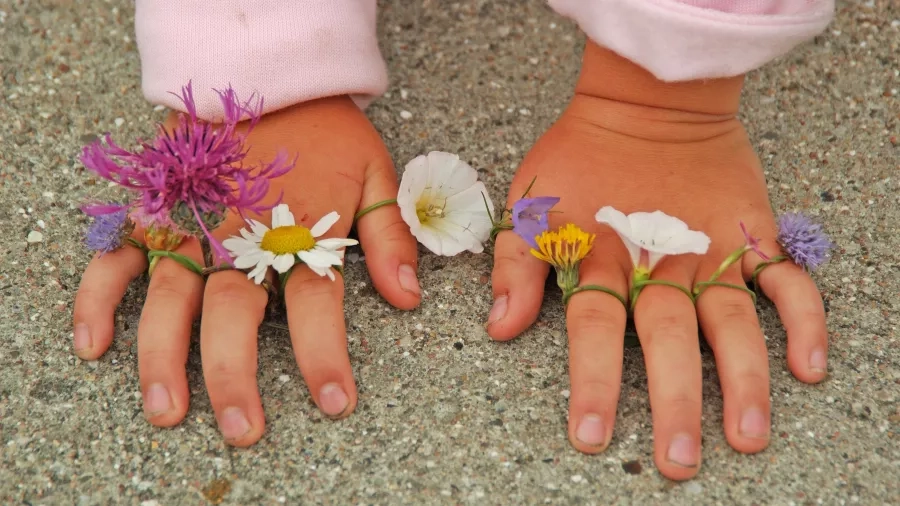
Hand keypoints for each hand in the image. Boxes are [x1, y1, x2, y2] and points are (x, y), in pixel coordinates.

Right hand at [73, 96, 420, 445]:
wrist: (267, 73)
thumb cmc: (325, 129)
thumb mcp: (374, 173)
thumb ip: (387, 237)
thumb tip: (408, 298)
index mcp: (298, 229)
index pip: (315, 305)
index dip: (325, 357)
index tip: (334, 404)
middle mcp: (239, 234)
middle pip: (234, 314)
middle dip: (236, 376)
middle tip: (241, 430)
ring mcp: (188, 222)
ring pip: (169, 297)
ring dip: (163, 358)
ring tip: (166, 412)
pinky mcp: (153, 208)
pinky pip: (116, 255)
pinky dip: (99, 296)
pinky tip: (93, 344)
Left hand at [487, 43, 827, 479]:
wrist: (646, 101)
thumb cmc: (580, 154)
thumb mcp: (529, 205)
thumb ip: (515, 266)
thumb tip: (499, 327)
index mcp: (603, 258)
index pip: (595, 331)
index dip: (592, 384)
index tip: (591, 438)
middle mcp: (659, 261)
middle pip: (668, 339)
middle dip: (673, 403)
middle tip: (677, 460)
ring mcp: (710, 249)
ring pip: (732, 321)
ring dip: (742, 378)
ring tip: (747, 434)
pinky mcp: (750, 233)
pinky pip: (785, 277)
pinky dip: (802, 317)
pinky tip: (809, 365)